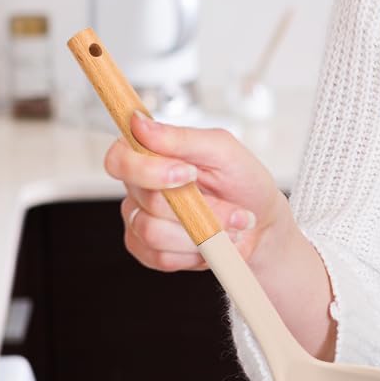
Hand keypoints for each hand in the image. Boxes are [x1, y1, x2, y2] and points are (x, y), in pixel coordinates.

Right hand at [105, 112, 288, 272]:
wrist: (260, 223)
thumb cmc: (242, 182)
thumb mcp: (223, 150)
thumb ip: (183, 138)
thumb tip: (140, 124)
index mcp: (151, 154)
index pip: (119, 159)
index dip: (147, 170)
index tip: (189, 173)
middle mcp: (139, 187)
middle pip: (148, 200)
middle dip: (200, 208)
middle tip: (232, 208)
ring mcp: (139, 220)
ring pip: (153, 232)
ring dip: (202, 232)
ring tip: (229, 225)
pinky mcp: (147, 251)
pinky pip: (160, 257)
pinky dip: (194, 251)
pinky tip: (211, 241)